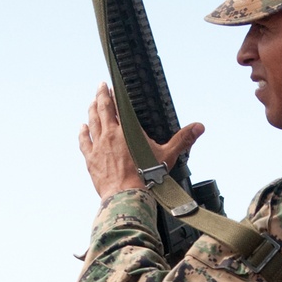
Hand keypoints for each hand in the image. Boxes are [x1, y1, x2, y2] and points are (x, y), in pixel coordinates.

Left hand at [79, 83, 204, 200]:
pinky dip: (82, 132)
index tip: (112, 85)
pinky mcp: (91, 159)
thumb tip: (199, 127)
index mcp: (127, 130)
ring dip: (91, 110)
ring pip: (92, 122)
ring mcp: (98, 146)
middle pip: (102, 109)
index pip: (118, 105)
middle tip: (100, 86)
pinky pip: (84, 141)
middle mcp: (110, 134)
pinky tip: (82, 127)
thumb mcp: (168, 155)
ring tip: (92, 102)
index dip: (114, 94)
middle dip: (101, 95)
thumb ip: (183, 139)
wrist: (127, 196)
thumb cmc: (147, 177)